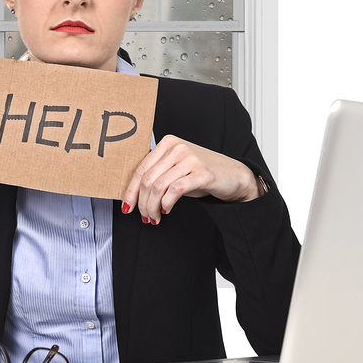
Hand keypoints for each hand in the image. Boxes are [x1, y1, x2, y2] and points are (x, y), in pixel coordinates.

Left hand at [121, 135, 260, 223]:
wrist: (234, 176)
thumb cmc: (202, 174)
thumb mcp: (176, 169)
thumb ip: (158, 174)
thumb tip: (134, 194)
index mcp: (167, 144)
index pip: (141, 169)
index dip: (131, 190)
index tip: (128, 206)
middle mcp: (177, 148)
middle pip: (147, 179)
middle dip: (142, 203)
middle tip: (144, 217)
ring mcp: (190, 159)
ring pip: (158, 187)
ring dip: (153, 207)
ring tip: (154, 218)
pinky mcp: (202, 173)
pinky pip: (175, 190)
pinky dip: (166, 204)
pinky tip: (166, 211)